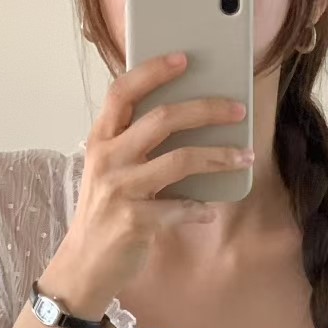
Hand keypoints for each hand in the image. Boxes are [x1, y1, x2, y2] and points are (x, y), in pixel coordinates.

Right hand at [43, 53, 250, 313]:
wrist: (83, 267)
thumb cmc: (104, 216)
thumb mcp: (109, 174)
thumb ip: (134, 148)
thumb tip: (186, 127)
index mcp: (101, 141)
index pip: (123, 92)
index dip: (153, 71)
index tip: (184, 60)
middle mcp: (108, 159)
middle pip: (163, 119)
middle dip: (207, 110)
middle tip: (237, 112)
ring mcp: (121, 190)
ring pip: (180, 160)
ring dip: (219, 158)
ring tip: (244, 158)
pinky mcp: (135, 221)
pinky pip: (180, 207)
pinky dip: (199, 208)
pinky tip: (208, 210)